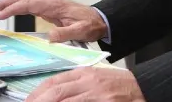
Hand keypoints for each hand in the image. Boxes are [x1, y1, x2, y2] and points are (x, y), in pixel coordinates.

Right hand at [0, 0, 106, 42]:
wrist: (100, 19)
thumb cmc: (91, 24)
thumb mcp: (81, 31)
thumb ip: (66, 34)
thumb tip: (49, 36)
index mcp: (54, 5)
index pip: (29, 4)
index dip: (13, 8)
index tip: (0, 14)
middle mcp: (50, 1)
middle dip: (5, 2)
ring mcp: (49, 3)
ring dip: (9, 3)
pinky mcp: (49, 8)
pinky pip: (30, 4)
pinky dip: (17, 6)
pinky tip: (10, 10)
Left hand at [26, 67, 144, 101]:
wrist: (142, 88)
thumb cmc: (120, 85)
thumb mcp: (96, 78)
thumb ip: (77, 83)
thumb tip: (56, 93)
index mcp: (84, 73)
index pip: (54, 81)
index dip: (38, 92)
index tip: (28, 101)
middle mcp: (88, 81)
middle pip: (56, 91)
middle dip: (39, 101)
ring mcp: (96, 93)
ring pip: (65, 99)